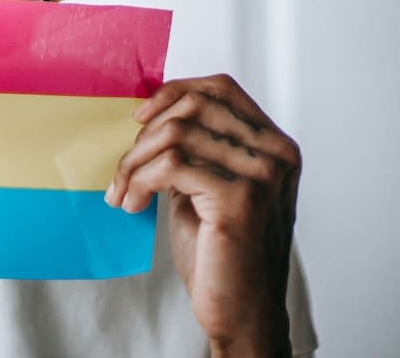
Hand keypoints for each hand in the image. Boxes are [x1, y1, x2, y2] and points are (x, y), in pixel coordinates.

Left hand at [104, 75, 300, 356]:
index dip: (174, 92)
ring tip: (123, 192)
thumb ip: (195, 148)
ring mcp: (262, 175)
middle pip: (195, 106)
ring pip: (176, 134)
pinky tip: (132, 206)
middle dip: (145, 134)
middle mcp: (276, 154)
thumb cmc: (220, 251)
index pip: (221, 88)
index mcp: (273, 145)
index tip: (139, 118)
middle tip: (124, 169)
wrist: (240, 310)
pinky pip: (170, 166)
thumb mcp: (206, 185)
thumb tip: (148, 114)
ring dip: (135, 162)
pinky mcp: (239, 199)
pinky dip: (140, 182)